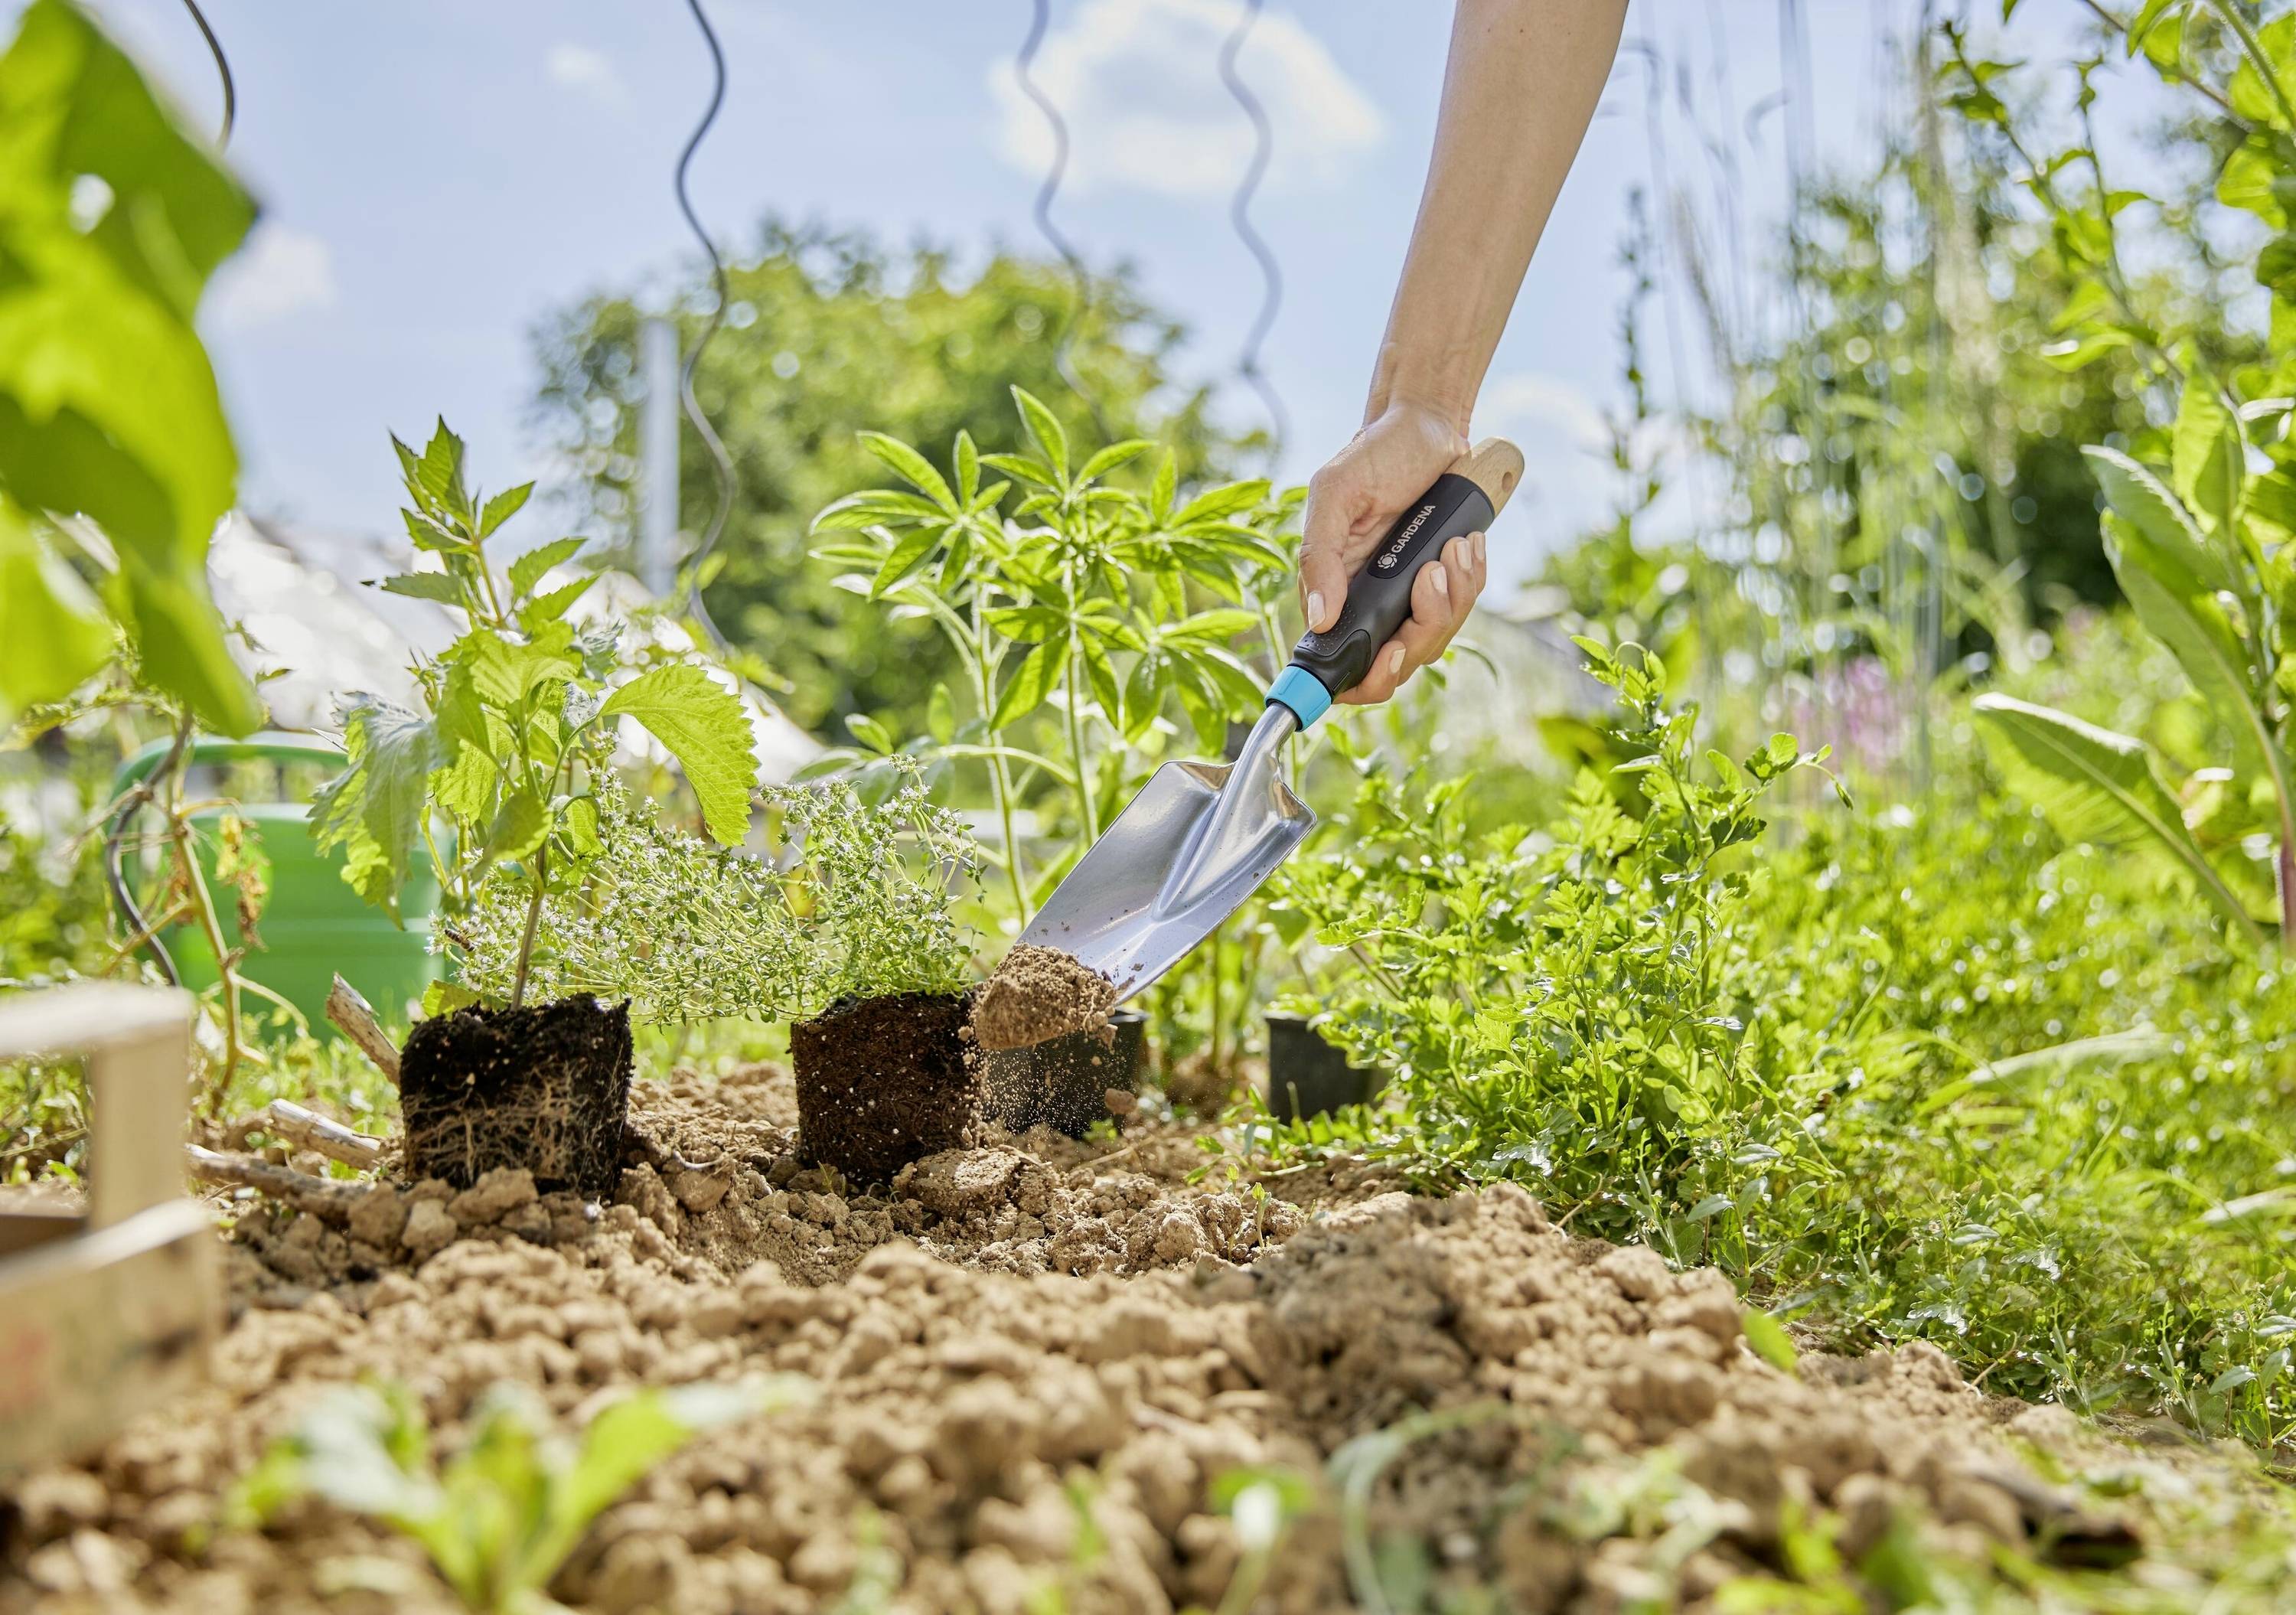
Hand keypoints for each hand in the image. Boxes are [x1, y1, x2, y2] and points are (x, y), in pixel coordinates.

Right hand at [1298, 400, 1488, 704]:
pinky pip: (1461, 608)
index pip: (1338, 664)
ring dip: (1454, 597)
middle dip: (1423, 629)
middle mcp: (1365, 603)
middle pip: (1396, 663)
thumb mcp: (1336, 492)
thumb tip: (1318, 618)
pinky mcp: (1439, 586)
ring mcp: (1404, 599)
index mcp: (1331, 590)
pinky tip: (1467, 545)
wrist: (1426, 427)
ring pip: (1434, 638)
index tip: (1392, 654)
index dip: (1364, 678)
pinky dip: (1471, 580)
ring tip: (1454, 547)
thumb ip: (1320, 556)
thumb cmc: (1374, 454)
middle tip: (1433, 575)